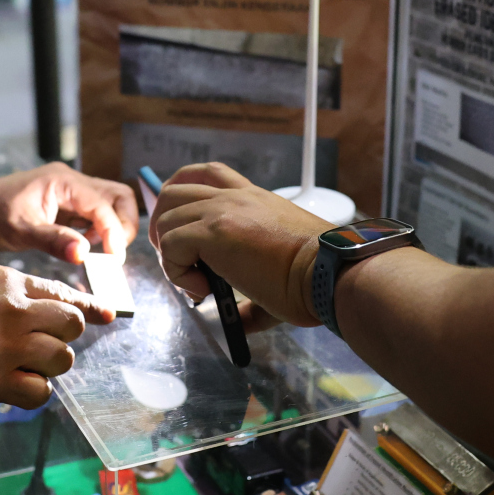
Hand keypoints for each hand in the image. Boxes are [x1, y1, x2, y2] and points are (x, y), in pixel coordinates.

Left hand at [0, 162, 137, 262]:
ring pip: (109, 204)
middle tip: (115, 254)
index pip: (103, 203)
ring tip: (100, 253)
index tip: (114, 258)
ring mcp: (70, 193)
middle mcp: (71, 182)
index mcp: (63, 181)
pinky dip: (99, 231)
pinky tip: (84, 247)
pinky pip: (94, 214)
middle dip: (123, 225)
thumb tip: (83, 253)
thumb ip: (53, 240)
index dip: (114, 231)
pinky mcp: (66, 205)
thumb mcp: (19, 230)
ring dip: (112, 228)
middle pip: (117, 196)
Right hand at [0, 264, 113, 407]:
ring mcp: (7, 347)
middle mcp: (14, 311)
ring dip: (48, 366)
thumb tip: (40, 306)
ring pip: (62, 359)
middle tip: (44, 346)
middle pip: (71, 324)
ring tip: (22, 368)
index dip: (87, 307)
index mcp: (6, 282)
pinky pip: (40, 392)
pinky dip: (32, 393)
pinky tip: (14, 387)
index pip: (62, 292)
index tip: (104, 314)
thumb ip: (7, 292)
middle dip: (64, 336)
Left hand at [149, 162, 329, 328]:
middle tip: (177, 260)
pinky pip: (170, 246)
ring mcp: (223, 211)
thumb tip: (239, 320)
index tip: (180, 227)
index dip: (182, 194)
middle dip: (163, 225)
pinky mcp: (215, 232)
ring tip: (195, 282)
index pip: (207, 174)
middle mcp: (235, 197)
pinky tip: (202, 290)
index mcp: (253, 198)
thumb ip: (252, 292)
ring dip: (169, 255)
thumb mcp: (279, 268)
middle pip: (174, 191)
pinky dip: (175, 272)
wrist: (330, 273)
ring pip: (166, 218)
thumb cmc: (316, 277)